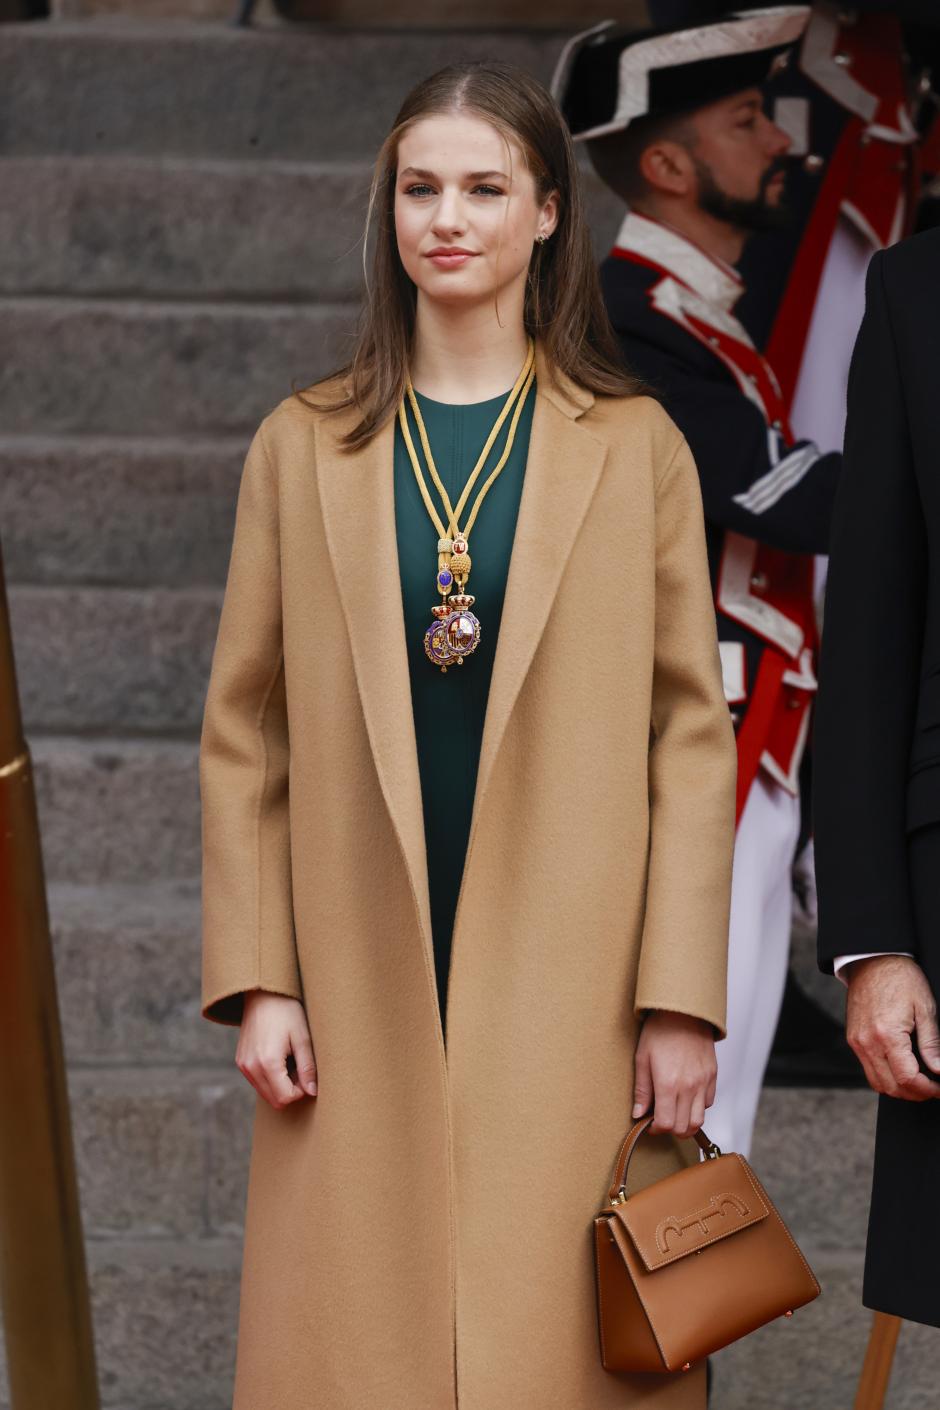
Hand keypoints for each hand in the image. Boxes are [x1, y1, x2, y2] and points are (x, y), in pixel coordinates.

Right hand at [236, 991, 317, 1108]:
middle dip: (291, 1090)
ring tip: (290, 1061)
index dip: (301, 1091)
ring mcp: (243, 1065)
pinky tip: (279, 1059)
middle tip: (301, 1068)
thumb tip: (312, 1092)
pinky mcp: (241, 1061)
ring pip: (265, 1093)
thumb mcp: (302, 1038)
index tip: (308, 1073)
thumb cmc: (286, 1012)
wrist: (263, 993)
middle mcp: (251, 1067)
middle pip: (274, 1100)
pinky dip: (270, 1078)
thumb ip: (308, 1068)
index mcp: (267, 1062)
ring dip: (280, 1085)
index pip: (285, 1098)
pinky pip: (257, 1082)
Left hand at [632, 1010, 716, 1138]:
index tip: (650, 1124)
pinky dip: (698, 1107)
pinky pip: (708, 1103)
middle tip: (660, 1120)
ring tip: (674, 1113)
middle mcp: (689, 1087)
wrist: (684, 1011)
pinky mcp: (712, 1076)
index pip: (666, 1124)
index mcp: (668, 1084)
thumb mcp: (642, 1059)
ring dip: (686, 1123)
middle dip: (670, 1129)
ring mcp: (703, 1082)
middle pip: (683, 1127)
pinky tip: (686, 1098)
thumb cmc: (660, 1031)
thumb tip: (638, 1114)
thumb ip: (642, 1090)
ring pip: (699, 1120)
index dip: (656, 1129)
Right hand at [845, 955, 939, 1100]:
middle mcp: (867, 1042)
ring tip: (919, 1081)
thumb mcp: (925, 1008)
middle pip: (891, 1087)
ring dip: (899, 1089)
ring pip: (878, 1083)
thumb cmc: (901, 978)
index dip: (928, 1089)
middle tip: (933, 1087)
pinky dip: (886, 1077)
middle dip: (915, 1094)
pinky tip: (902, 1068)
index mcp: (887, 1034)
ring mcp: (857, 1042)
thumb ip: (932, 1044)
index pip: (907, 1078)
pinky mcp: (853, 1039)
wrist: (872, 960)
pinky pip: (868, 1069)